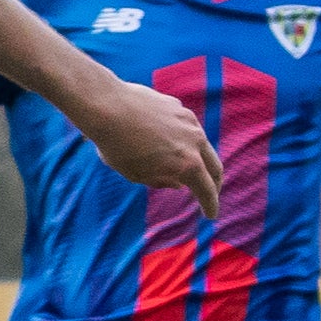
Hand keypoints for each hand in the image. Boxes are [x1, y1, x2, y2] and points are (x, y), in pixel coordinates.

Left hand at [72, 76, 224, 223]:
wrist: (106, 105)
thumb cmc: (116, 145)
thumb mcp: (136, 174)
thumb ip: (160, 181)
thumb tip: (179, 184)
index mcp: (188, 164)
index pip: (207, 190)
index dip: (210, 205)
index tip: (210, 215)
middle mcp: (195, 141)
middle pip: (214, 166)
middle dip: (214, 183)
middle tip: (210, 194)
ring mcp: (189, 121)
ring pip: (203, 144)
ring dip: (201, 159)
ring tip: (194, 169)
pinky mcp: (178, 107)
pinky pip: (187, 128)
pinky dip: (186, 141)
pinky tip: (175, 143)